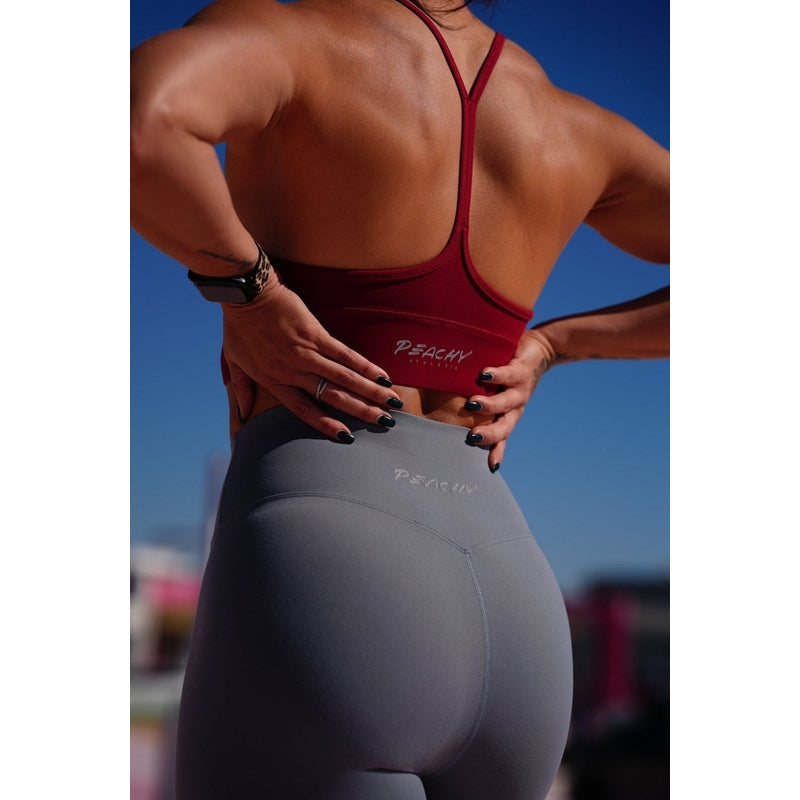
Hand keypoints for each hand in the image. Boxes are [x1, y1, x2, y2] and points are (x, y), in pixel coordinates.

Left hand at [222, 270, 403, 441]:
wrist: (245, 292)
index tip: (347, 437)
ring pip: (344, 379)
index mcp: (273, 381)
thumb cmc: (237, 324)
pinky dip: (365, 366)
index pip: (303, 410)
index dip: (326, 425)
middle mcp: (292, 371)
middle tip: (384, 422)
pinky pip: (344, 355)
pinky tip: (382, 375)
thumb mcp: (233, 359)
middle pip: (332, 397)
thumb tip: (242, 413)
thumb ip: (240, 387)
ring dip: (370, 392)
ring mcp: (305, 353)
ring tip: (391, 403)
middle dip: (361, 411)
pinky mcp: (315, 334)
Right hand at [464, 328, 554, 471]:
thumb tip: (442, 412)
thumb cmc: (509, 375)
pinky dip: (496, 375)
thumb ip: (475, 402)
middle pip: (505, 426)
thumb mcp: (496, 393)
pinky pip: (507, 374)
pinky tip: (484, 373)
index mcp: (508, 415)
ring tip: (473, 403)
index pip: (501, 438)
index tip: (490, 466)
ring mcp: (519, 389)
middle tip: (472, 436)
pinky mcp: (520, 370)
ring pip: (505, 402)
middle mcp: (515, 407)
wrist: (539, 352)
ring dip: (490, 404)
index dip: (496, 452)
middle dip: (490, 433)